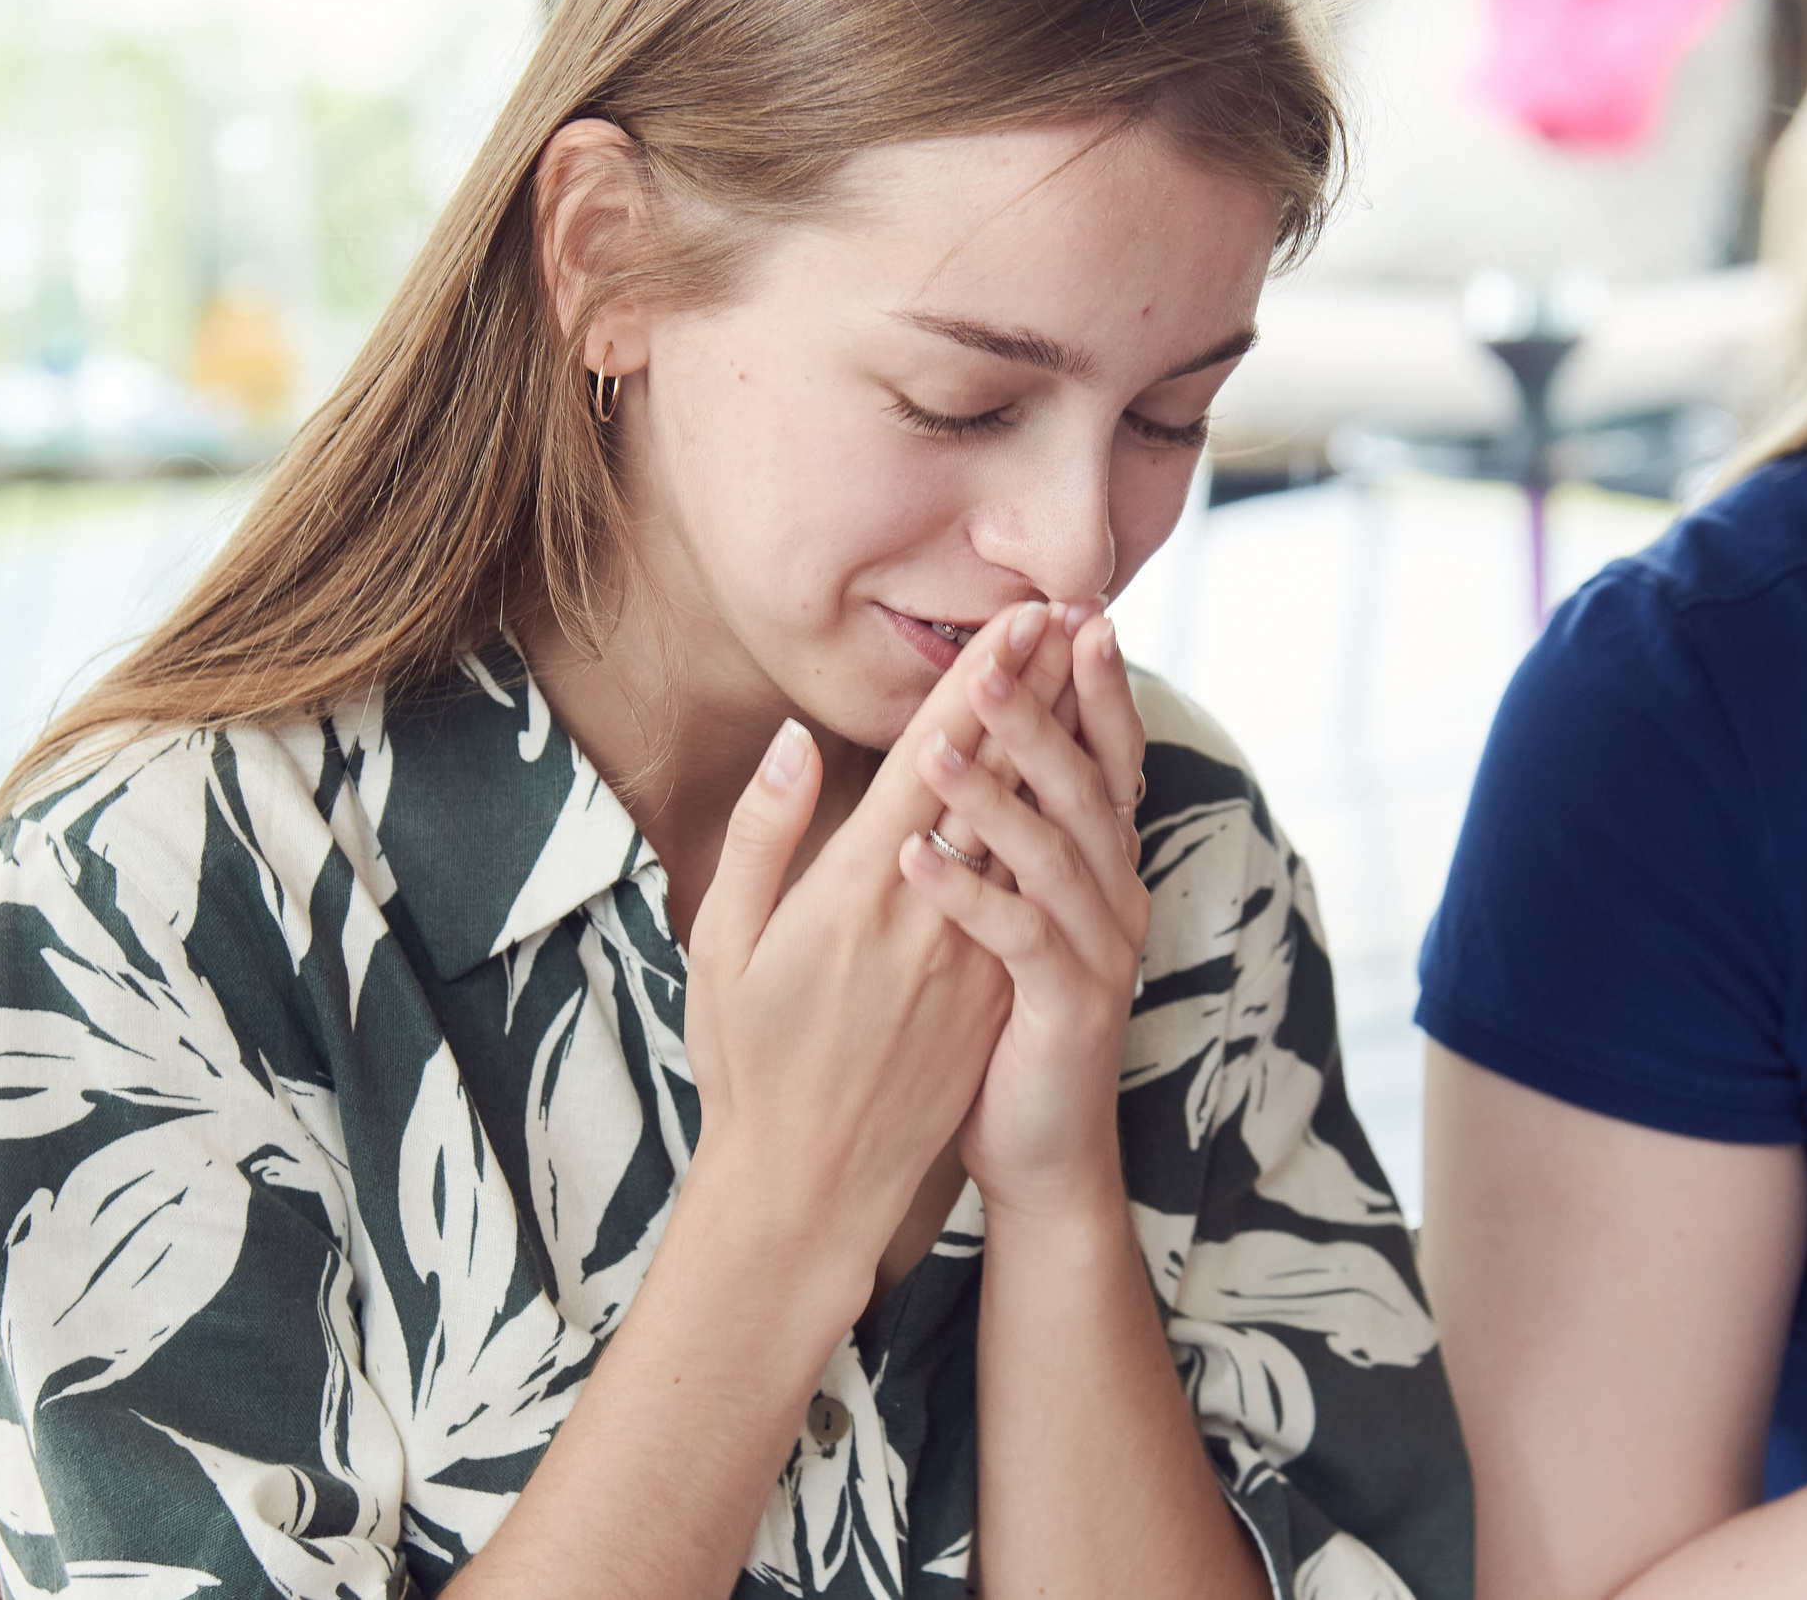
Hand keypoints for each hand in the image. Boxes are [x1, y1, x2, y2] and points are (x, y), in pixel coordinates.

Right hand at [678, 603, 1078, 1287]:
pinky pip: (1034, 893)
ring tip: (1083, 683)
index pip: (930, 764)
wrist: (811, 1186)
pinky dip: (1057, 830)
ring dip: (1056, 752)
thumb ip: (762, 835)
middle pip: (994, 784)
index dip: (977, 688)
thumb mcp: (723, 944)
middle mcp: (926, 917)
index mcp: (855, 892)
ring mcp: (970, 958)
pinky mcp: (994, 995)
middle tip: (1068, 619)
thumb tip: (792, 741)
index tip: (1014, 625)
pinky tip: (1076, 790)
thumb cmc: (750, 1063)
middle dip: (1033, 696)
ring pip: (1027, 832)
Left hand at [899, 607, 1149, 1218]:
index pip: (1101, 756)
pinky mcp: (1065, 1009)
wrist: (1040, 1153)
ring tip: (936, 740)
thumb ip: (1001, 828)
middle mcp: (1110, 896)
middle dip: (1044, 711)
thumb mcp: (1005, 913)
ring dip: (995, 790)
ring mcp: (1096, 953)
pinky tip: (912, 857)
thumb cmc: (1005, 1024)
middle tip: (1004, 645)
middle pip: (1086, 785)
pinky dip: (966, 893)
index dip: (1089, 684)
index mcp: (1095, 866)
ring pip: (1053, 852)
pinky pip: (1016, 937)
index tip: (1064, 610)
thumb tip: (969, 734)